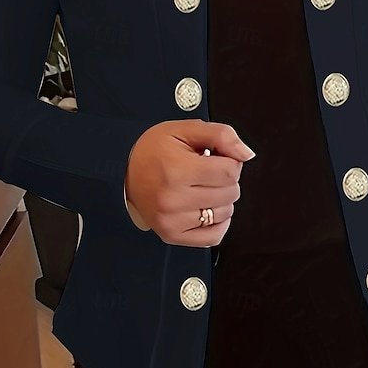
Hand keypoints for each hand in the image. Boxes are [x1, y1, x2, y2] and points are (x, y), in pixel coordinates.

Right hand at [125, 119, 255, 245]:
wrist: (121, 169)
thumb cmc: (153, 149)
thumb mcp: (185, 129)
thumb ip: (221, 135)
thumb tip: (246, 154)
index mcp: (177, 170)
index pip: (230, 172)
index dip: (230, 161)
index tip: (217, 157)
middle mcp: (173, 198)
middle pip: (230, 193)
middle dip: (226, 179)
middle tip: (207, 171)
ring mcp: (171, 220)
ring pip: (225, 213)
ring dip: (221, 199)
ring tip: (202, 187)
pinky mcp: (171, 234)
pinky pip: (213, 237)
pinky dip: (218, 222)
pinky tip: (207, 207)